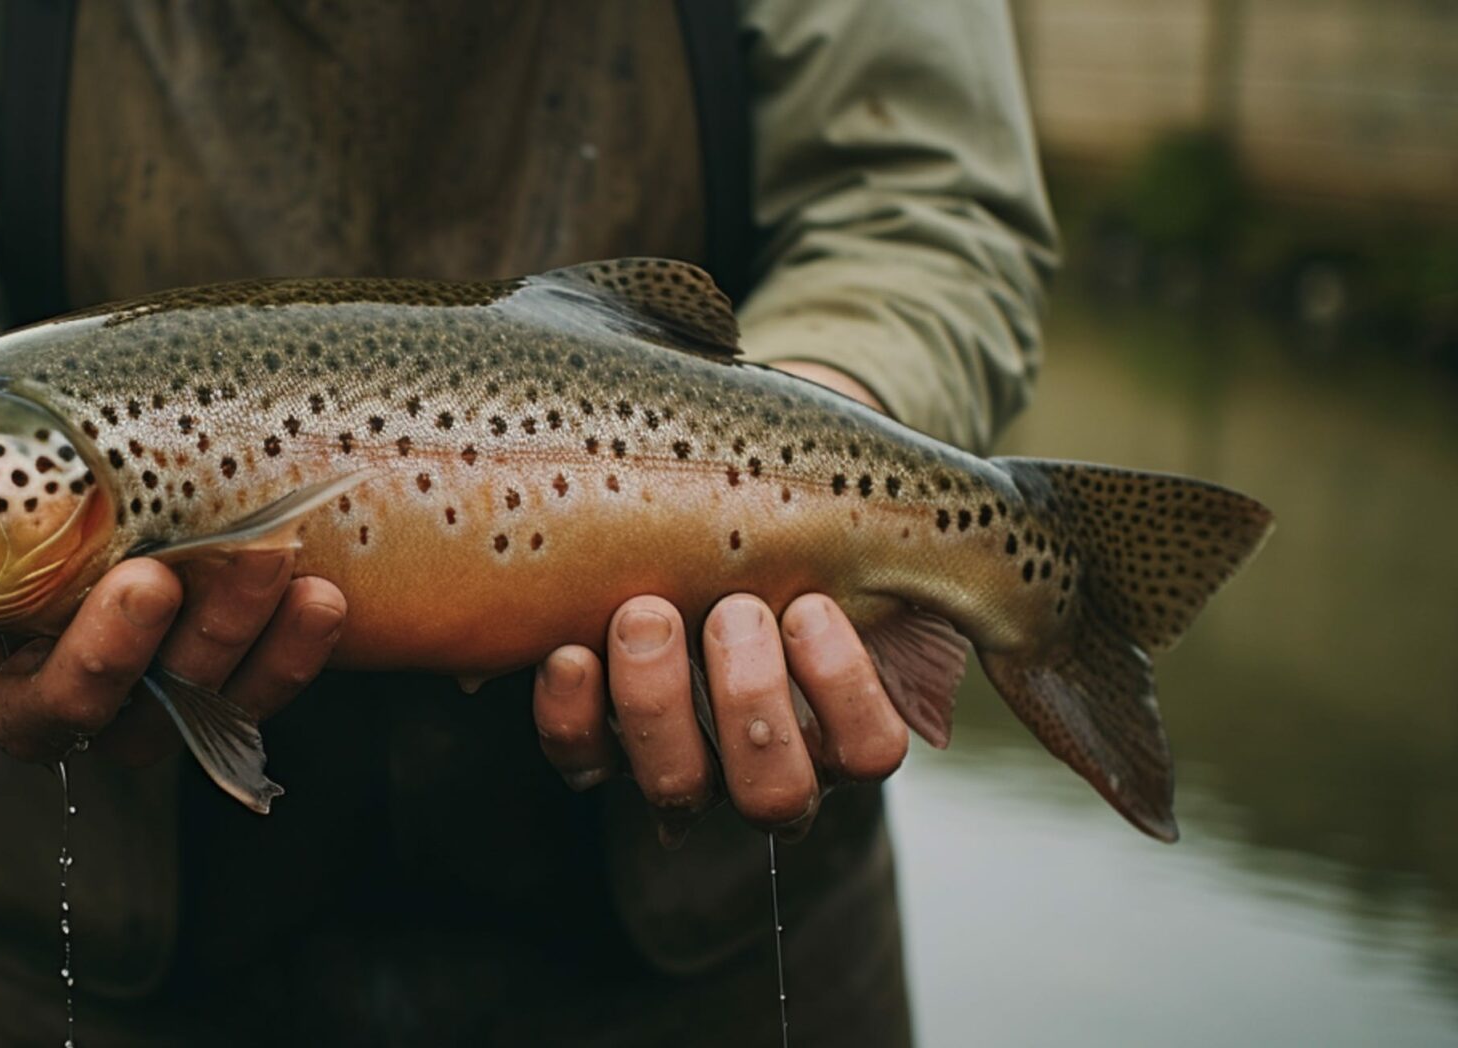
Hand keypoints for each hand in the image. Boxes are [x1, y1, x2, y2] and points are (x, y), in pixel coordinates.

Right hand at [0, 551, 345, 763]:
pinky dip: (294, 644)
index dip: (105, 655)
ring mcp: (145, 702)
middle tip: (257, 552)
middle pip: (151, 709)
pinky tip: (325, 594)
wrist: (10, 485)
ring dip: (265, 635)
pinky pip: (256, 684)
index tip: (148, 581)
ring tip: (297, 559)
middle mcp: (74, 713)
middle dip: (213, 631)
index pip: (52, 707)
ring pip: (213, 700)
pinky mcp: (205, 677)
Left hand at [533, 361, 907, 843]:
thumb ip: (936, 549)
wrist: (694, 476)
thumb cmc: (795, 498)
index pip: (867, 751)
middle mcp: (761, 754)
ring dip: (661, 704)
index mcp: (841, 716)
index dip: (845, 692)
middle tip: (734, 610)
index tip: (812, 605)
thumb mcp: (875, 513)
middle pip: (774, 794)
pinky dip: (574, 713)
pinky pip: (580, 760)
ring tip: (647, 611)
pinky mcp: (592, 734)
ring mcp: (674, 754)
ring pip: (679, 789)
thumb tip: (1010, 593)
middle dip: (755, 705)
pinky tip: (570, 649)